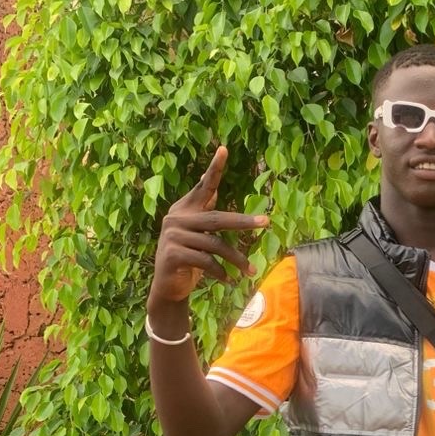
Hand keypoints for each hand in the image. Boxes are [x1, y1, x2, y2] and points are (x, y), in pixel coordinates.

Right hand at [148, 147, 268, 305]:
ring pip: (215, 244)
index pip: (203, 186)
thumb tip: (214, 189)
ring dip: (236, 259)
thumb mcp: (197, 235)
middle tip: (266, 222)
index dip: (214, 168)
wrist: (168, 287)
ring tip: (250, 271)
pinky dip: (221, 273)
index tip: (224, 149)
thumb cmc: (188, 259)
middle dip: (244, 222)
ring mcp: (172, 236)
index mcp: (184, 210)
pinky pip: (206, 262)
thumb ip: (204, 213)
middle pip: (218, 218)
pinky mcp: (173, 255)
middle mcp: (176, 218)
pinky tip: (230, 281)